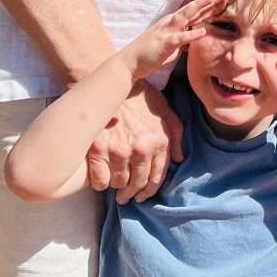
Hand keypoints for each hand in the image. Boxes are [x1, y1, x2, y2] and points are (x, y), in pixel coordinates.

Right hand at [87, 82, 181, 203]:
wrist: (109, 80)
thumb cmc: (138, 93)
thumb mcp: (163, 107)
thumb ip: (175, 132)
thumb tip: (178, 158)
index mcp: (158, 139)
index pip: (157, 175)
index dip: (150, 188)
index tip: (142, 194)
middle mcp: (141, 147)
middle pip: (138, 182)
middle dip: (133, 193)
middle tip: (126, 197)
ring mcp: (118, 149)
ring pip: (119, 183)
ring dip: (117, 186)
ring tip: (114, 185)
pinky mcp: (98, 148)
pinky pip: (100, 180)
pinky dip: (100, 182)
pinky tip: (101, 178)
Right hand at [119, 0, 227, 81]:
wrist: (130, 62)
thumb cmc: (151, 52)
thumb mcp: (170, 40)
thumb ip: (182, 32)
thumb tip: (194, 28)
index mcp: (174, 22)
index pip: (195, 10)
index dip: (210, 3)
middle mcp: (171, 22)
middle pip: (193, 8)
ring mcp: (167, 31)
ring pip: (185, 16)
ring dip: (200, 7)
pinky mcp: (164, 44)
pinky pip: (179, 38)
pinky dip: (191, 35)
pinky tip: (202, 31)